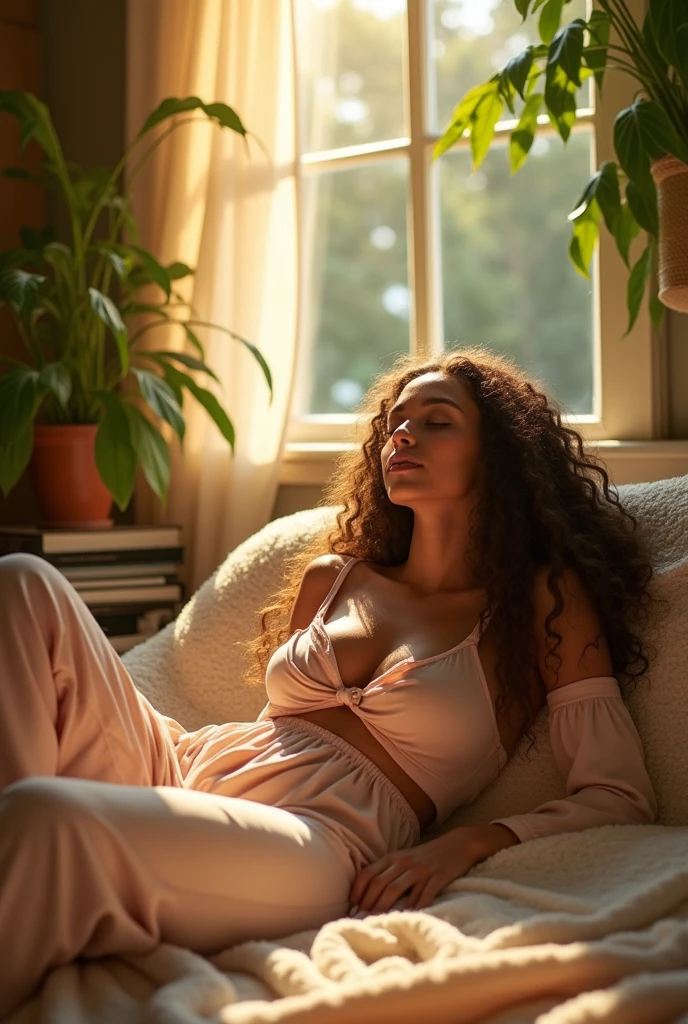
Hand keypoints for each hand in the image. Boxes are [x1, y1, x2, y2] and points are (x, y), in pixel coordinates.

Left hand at [348, 830, 483, 914]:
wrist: (458, 844)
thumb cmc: (427, 856)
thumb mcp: (404, 858)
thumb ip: (388, 871)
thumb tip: (369, 894)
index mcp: (393, 857)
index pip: (368, 873)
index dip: (358, 890)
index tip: (353, 905)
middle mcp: (404, 862)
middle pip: (380, 883)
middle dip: (369, 903)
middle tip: (362, 919)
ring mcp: (421, 869)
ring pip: (397, 889)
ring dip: (385, 906)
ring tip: (378, 921)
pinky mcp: (438, 876)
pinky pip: (424, 893)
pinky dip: (415, 906)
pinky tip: (409, 917)